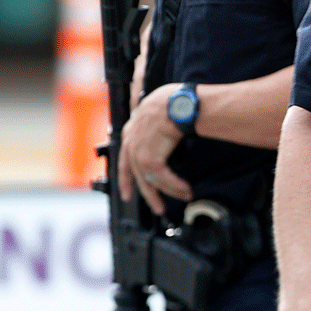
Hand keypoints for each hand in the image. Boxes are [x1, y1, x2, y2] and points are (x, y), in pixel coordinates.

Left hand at [117, 83, 194, 213]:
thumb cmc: (172, 102)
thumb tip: (164, 133)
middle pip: (138, 177)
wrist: (176, 104)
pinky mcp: (149, 160)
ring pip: (153, 182)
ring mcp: (138, 154)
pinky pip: (164, 179)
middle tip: (159, 207)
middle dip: (151, 196)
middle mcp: (131, 144)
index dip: (126, 180)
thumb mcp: (156, 112)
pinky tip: (186, 189)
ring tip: (185, 195)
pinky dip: (176, 186)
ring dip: (172, 191)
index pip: (124, 161)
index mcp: (131, 132)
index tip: (126, 194)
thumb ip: (153, 126)